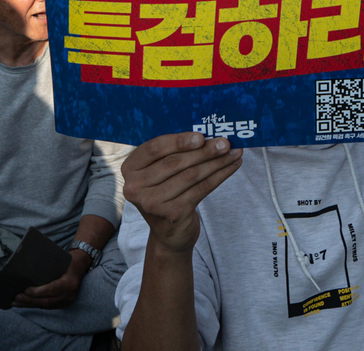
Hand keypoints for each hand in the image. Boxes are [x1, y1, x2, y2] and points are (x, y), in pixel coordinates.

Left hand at [12, 250, 88, 308]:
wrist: (80, 265)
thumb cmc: (68, 260)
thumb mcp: (60, 260)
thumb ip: (47, 267)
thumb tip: (26, 268)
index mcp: (70, 282)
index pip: (52, 290)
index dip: (37, 292)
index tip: (25, 291)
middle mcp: (69, 294)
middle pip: (46, 301)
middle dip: (29, 300)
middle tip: (16, 297)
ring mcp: (66, 301)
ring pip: (45, 306)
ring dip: (29, 304)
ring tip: (15, 302)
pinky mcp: (62, 304)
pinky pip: (46, 306)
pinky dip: (34, 304)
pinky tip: (24, 303)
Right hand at [123, 132, 242, 254]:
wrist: (169, 232)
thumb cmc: (166, 191)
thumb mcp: (159, 171)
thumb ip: (172, 152)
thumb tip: (206, 132)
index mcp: (130, 168)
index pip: (154, 148)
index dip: (179, 141)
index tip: (201, 136)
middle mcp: (135, 186)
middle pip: (175, 162)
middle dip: (204, 150)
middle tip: (225, 142)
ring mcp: (152, 202)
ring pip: (191, 175)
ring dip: (216, 162)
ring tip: (234, 152)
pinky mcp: (172, 214)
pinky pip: (201, 188)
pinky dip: (219, 176)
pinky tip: (231, 167)